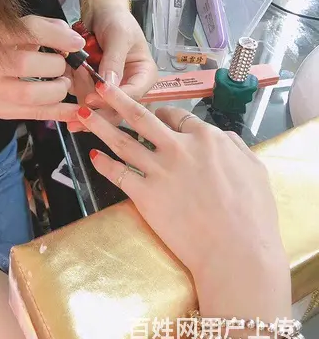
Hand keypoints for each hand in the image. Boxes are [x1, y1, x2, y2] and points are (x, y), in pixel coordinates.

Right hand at [0, 16, 81, 121]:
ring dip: (58, 89)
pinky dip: (61, 111)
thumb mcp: (12, 31)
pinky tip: (76, 109)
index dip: (57, 36)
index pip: (29, 30)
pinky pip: (37, 113)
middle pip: (27, 64)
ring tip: (62, 83)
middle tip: (64, 66)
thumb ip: (42, 28)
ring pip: (31, 94)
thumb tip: (70, 35)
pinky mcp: (1, 110)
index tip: (77, 42)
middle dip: (56, 65)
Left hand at [69, 0, 157, 131]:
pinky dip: (72, 86)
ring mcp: (110, 90)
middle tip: (74, 105)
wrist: (98, 12)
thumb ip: (114, 60)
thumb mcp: (118, 35)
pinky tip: (68, 72)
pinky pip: (81, 96)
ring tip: (72, 70)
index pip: (132, 96)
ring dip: (80, 91)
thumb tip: (108, 86)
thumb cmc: (116, 19)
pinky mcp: (93, 88)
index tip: (92, 97)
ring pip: (95, 107)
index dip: (112, 100)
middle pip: (115, 110)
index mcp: (144, 76)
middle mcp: (129, 87)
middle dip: (93, 106)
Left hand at [75, 83, 286, 279]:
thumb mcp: (255, 169)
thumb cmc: (253, 214)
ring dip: (100, 125)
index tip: (156, 115)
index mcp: (206, 138)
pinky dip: (104, 164)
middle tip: (102, 87)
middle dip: (118, 99)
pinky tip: (94, 157)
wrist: (235, 251)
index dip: (164, 114)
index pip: (177, 116)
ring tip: (83, 114)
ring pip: (122, 141)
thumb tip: (222, 136)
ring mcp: (158, 170)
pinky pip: (119, 173)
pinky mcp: (144, 195)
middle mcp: (178, 148)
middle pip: (141, 117)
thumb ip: (235, 146)